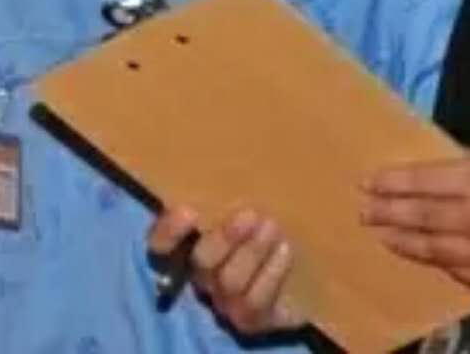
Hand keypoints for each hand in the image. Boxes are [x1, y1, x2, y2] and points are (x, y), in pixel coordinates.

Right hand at [146, 205, 305, 333]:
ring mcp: (226, 302)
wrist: (308, 276)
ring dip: (251, 253)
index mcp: (193, 247)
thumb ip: (235, 193)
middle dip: (223, 240)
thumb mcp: (253, 206)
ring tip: (272, 227)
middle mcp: (204, 277)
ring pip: (229, 282)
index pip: (161, 244)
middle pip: (201, 262)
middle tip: (249, 215)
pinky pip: (255, 303)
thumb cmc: (271, 228)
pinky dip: (270, 274)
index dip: (168, 232)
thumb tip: (238, 149)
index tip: (188, 210)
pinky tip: (285, 250)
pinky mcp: (252, 320)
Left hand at [361, 141, 469, 293]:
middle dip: (386, 212)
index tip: (368, 182)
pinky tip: (422, 255)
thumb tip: (445, 162)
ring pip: (432, 249)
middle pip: (419, 216)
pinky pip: (457, 271)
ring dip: (402, 241)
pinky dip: (436, 262)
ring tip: (381, 234)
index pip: (422, 181)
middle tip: (362, 211)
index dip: (391, 182)